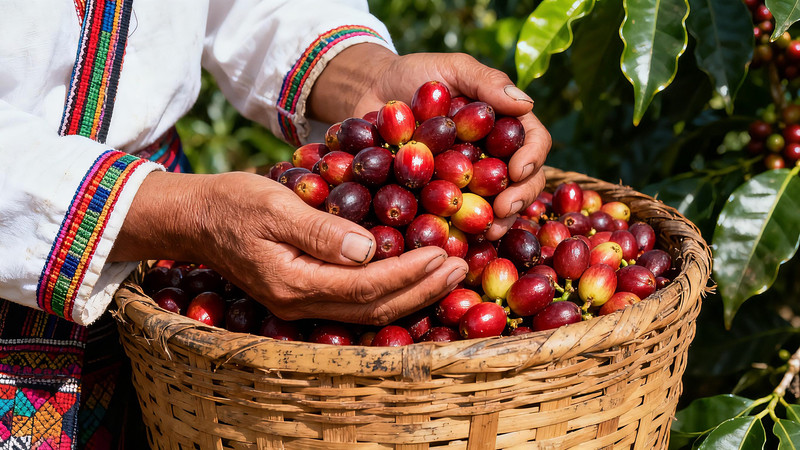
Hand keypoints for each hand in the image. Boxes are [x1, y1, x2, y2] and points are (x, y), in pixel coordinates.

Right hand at [111, 171, 466, 323]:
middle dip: (421, 289)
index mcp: (295, 283)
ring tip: (448, 274)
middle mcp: (302, 303)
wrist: (195, 218)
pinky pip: (357, 302)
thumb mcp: (274, 205)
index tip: (442, 253)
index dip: (408, 272)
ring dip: (412, 294)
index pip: (366, 286)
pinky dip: (390, 291)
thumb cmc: (232, 203)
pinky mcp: (305, 293)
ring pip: (369, 310)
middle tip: (459, 267)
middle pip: (375, 307)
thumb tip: (370, 248)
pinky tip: (413, 277)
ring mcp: (302, 304)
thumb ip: (321, 229)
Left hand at [310, 44, 551, 239]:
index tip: (518, 171)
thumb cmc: (416, 75)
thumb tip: (526, 102)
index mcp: (504, 126)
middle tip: (503, 210)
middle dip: (518, 199)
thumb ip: (486, 82)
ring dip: (496, 223)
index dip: (532, 158)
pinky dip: (459, 233)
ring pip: (496, 208)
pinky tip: (455, 241)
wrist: (370, 94)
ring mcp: (469, 182)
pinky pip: (455, 221)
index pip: (533, 142)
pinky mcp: (440, 200)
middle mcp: (494, 158)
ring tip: (486, 232)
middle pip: (522, 182)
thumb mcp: (451, 69)